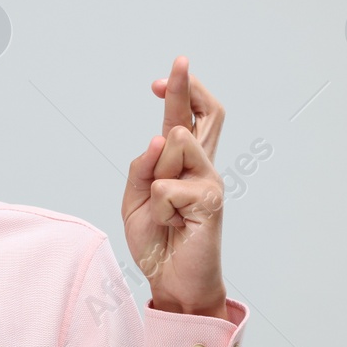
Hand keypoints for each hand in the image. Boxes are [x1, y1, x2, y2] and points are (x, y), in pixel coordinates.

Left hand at [121, 56, 227, 315]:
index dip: (178, 94)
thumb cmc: (157, 242)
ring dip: (155, 176)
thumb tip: (160, 138)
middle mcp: (201, 167)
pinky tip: (171, 226)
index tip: (159, 81)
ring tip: (162, 210)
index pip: (187, 119)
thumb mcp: (135, 201)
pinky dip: (159, 207)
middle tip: (178, 62)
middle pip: (208, 114)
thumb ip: (142, 169)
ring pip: (176, 146)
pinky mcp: (212, 202)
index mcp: (182, 165)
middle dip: (188, 86)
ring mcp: (210, 182)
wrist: (172, 283)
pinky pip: (168, 187)